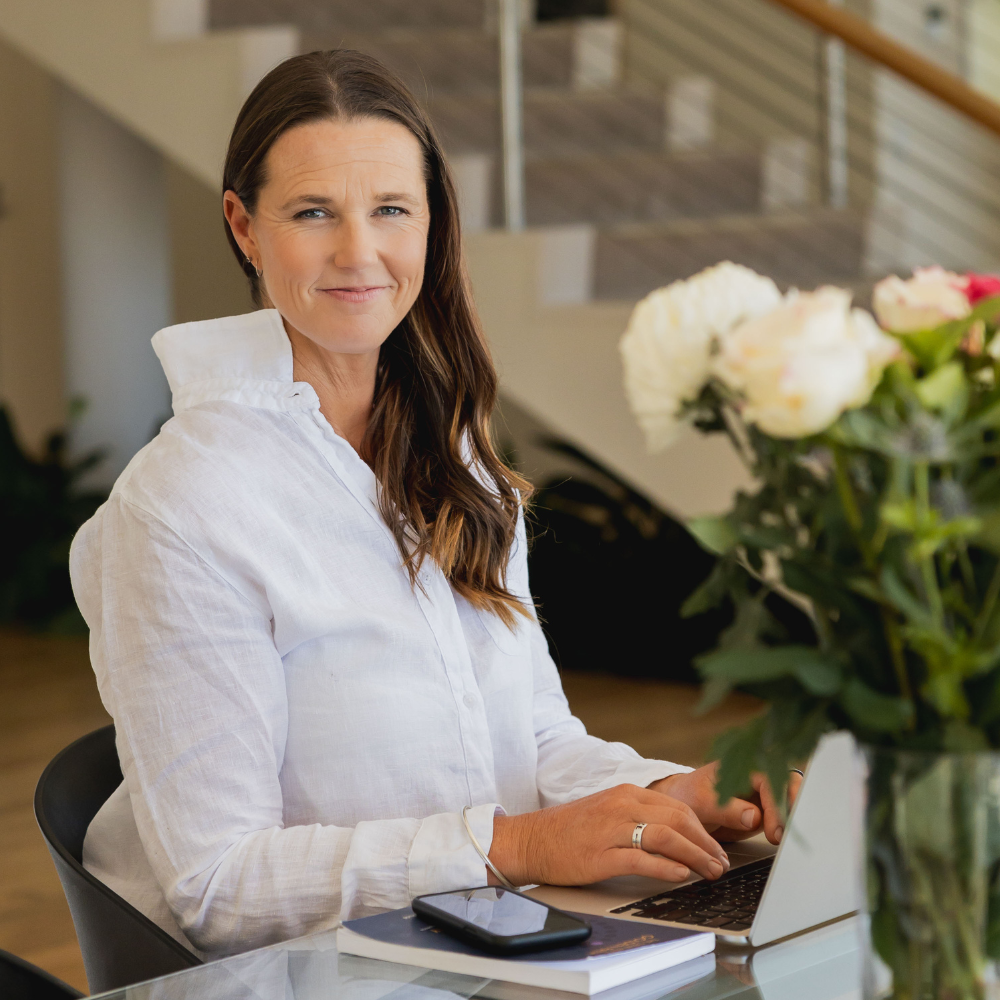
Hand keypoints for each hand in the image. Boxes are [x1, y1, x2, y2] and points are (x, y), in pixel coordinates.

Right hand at [488, 784, 731, 887]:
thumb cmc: (569, 830)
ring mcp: (610, 830)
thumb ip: (638, 817)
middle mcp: (621, 806)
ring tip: (710, 872)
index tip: (716, 848)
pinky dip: (666, 867)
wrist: (530, 839)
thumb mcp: (607, 810)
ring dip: (695, 856)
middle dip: (706, 844)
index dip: (704, 829)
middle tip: (721, 863)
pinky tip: (680, 875)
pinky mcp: (600, 855)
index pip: (678, 807)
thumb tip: (676, 835)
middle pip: (678, 820)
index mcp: (625, 793)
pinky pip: (641, 859)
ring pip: (666, 837)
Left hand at [650, 764, 802, 844]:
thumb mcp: (699, 802)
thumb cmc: (687, 797)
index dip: (775, 804)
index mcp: (740, 765)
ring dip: (795, 816)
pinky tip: (785, 840)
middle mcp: (755, 775)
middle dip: (795, 806)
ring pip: (792, 796)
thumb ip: (725, 808)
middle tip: (789, 835)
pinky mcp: (766, 808)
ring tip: (788, 841)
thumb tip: (755, 817)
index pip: (770, 779)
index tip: (774, 831)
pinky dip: (789, 824)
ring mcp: (763, 791)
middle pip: (789, 781)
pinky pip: (785, 812)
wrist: (682, 807)